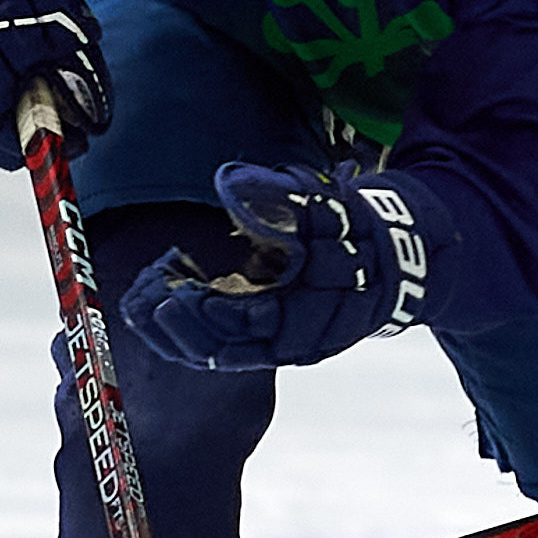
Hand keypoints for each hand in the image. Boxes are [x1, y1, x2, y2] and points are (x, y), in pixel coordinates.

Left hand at [123, 163, 454, 369]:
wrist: (395, 262)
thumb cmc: (359, 231)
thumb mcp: (330, 206)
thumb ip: (282, 197)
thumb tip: (229, 182)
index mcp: (311, 314)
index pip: (250, 324)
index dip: (208, 312)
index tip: (172, 290)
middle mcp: (295, 341)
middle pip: (227, 350)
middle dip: (181, 329)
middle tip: (144, 299)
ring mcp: (282, 346)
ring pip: (221, 354)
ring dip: (178, 335)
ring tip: (141, 305)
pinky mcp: (271, 341)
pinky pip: (224, 349)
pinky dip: (190, 333)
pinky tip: (160, 310)